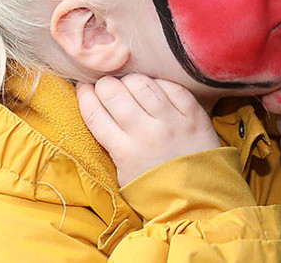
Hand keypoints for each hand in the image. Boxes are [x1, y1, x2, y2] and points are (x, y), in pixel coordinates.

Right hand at [77, 74, 220, 185]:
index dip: (85, 96)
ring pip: (142, 84)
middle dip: (105, 84)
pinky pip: (172, 87)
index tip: (83, 87)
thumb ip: (111, 146)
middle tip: (106, 85)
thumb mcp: (123, 175)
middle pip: (114, 94)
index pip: (95, 114)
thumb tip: (97, 112)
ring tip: (130, 84)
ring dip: (131, 80)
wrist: (197, 200)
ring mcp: (172, 122)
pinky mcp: (193, 116)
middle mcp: (146, 133)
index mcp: (124, 151)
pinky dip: (160, 83)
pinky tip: (155, 87)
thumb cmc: (155, 189)